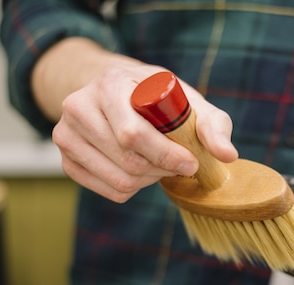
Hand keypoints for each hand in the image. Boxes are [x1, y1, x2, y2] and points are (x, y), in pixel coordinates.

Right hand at [52, 65, 236, 201]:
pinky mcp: (66, 159)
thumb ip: (212, 124)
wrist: (117, 91)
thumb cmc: (157, 97)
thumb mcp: (187, 99)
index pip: (133, 135)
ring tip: (160, 164)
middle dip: (162, 169)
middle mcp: (78, 107)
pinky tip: (141, 170)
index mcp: (109, 85)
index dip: (166, 155)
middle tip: (179, 163)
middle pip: (128, 161)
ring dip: (150, 180)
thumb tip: (227, 155)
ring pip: (120, 181)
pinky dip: (134, 189)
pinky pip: (110, 191)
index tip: (191, 162)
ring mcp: (65, 134)